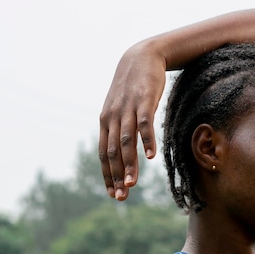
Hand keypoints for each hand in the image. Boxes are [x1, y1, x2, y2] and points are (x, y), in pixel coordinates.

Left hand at [99, 42, 165, 199]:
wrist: (142, 56)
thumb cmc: (133, 88)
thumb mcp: (121, 109)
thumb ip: (120, 129)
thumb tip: (121, 153)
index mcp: (106, 122)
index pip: (103, 154)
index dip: (107, 175)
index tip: (113, 194)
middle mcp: (113, 117)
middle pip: (112, 152)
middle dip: (116, 176)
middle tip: (121, 197)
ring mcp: (128, 109)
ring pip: (126, 142)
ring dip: (128, 164)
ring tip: (132, 184)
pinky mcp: (144, 101)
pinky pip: (144, 124)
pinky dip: (147, 141)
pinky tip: (151, 157)